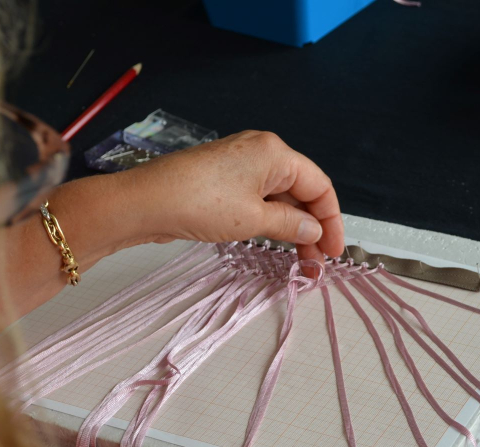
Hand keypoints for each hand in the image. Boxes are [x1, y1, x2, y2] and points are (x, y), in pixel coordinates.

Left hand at [117, 130, 344, 263]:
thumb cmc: (198, 202)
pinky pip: (260, 199)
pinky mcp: (224, 179)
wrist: (145, 202)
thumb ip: (290, 224)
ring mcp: (240, 165)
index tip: (334, 250)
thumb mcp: (254, 219)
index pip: (319, 186)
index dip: (331, 220)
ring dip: (293, 228)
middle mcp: (260, 152)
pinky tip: (276, 242)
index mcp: (274, 153)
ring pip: (280, 198)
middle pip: (301, 191)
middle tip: (318, 262)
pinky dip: (272, 221)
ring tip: (300, 260)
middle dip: (313, 227)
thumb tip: (313, 230)